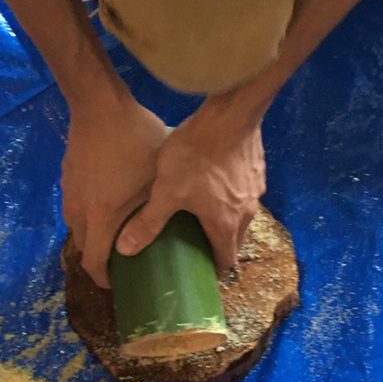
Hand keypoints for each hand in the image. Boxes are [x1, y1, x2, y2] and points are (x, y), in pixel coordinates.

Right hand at [63, 99, 167, 287]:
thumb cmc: (134, 140)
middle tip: (123, 257)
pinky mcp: (66, 176)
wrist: (99, 104)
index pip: (94, 264)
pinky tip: (107, 199)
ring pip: (77, 226)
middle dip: (99, 258)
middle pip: (83, 248)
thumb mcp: (158, 178)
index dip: (105, 280)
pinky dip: (88, 213)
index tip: (119, 282)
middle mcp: (79, 211)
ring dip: (92, 235)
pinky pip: (74, 205)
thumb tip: (186, 228)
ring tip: (116, 231)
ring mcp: (69, 192)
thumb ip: (162, 209)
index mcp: (101, 218)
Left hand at [116, 106, 265, 271]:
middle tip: (194, 242)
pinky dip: (230, 196)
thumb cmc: (197, 156)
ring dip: (225, 218)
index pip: (226, 260)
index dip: (212, 268)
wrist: (229, 113)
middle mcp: (247, 213)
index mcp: (225, 224)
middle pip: (235, 239)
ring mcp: (256, 190)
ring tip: (201, 212)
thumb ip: (148, 222)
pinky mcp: (257, 169)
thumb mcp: (166, 191)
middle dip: (217, 244)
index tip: (197, 268)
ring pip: (240, 215)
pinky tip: (213, 182)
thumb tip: (124, 250)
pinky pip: (244, 192)